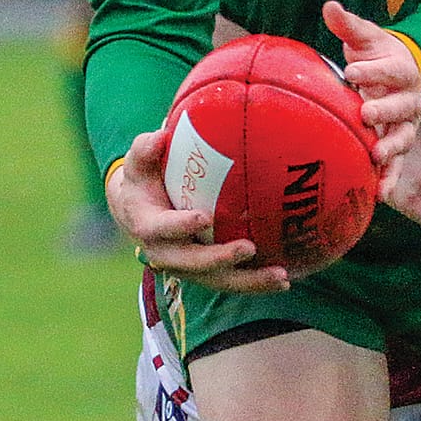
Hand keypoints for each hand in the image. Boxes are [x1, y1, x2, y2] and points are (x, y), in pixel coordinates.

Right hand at [105, 127, 291, 293]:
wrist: (137, 213)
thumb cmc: (143, 181)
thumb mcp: (137, 163)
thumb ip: (144, 150)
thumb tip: (159, 137)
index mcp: (147, 226)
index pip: (161, 230)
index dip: (180, 226)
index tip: (204, 218)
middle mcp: (166, 253)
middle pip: (193, 264)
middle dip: (220, 260)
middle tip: (249, 248)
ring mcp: (187, 267)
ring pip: (217, 280)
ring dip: (248, 281)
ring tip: (280, 276)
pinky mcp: (205, 274)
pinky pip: (230, 282)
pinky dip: (255, 283)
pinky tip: (283, 280)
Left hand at [323, 0, 420, 167]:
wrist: (398, 75)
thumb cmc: (377, 55)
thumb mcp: (365, 38)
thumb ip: (348, 25)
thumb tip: (330, 6)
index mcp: (401, 70)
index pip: (391, 69)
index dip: (374, 71)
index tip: (352, 73)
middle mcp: (409, 99)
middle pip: (400, 106)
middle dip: (383, 110)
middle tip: (365, 113)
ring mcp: (405, 124)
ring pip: (403, 138)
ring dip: (391, 148)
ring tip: (376, 157)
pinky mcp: (398, 145)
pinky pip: (397, 164)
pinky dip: (391, 179)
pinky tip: (380, 194)